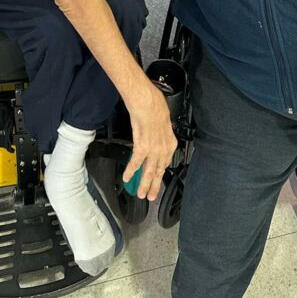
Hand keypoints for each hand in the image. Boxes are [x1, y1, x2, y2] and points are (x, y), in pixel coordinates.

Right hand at [123, 80, 176, 200]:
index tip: (157, 179)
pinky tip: (126, 178)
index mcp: (170, 141)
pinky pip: (135, 163)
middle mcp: (163, 148)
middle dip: (154, 185)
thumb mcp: (164, 119)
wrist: (147, 101)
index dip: (161, 173)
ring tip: (140, 194)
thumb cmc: (154, 104)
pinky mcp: (142, 147)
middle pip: (158, 171)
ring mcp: (153, 149)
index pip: (166, 162)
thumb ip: (161, 131)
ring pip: (148, 171)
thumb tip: (157, 133)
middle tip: (150, 196)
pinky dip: (130, 171)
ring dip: (143, 184)